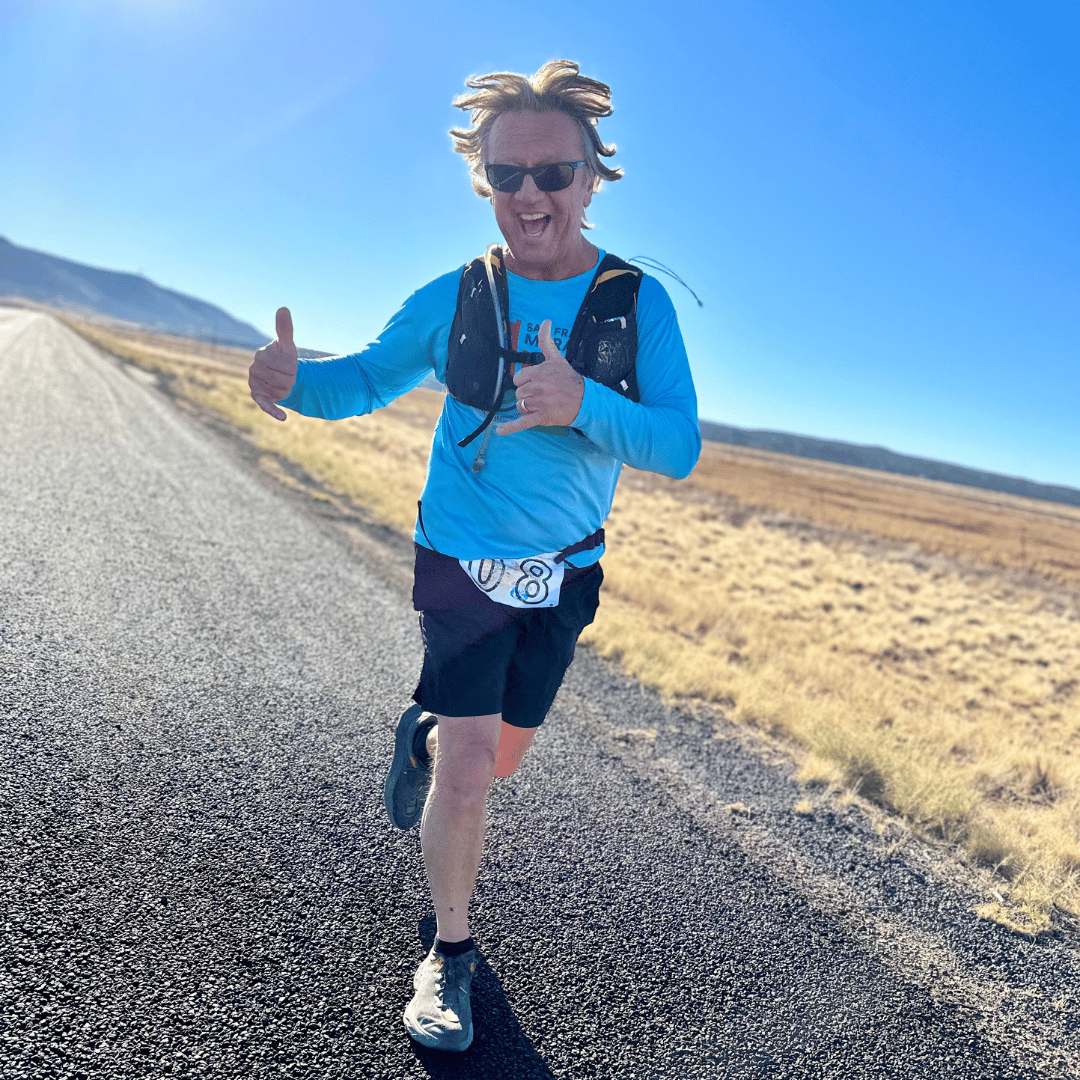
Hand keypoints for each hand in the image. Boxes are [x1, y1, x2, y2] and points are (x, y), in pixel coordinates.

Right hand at [249, 307, 297, 420]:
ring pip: (280, 391)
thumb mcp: (287, 345)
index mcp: (260, 355)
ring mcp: (254, 383)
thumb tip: (283, 308)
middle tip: (287, 376)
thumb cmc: (285, 359)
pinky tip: (284, 417)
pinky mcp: (258, 397)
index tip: (289, 365)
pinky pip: (265, 405)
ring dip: (287, 390)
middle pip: (282, 379)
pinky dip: (274, 411)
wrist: (284, 376)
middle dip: (290, 379)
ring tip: (282, 385)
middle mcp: (253, 369)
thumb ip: (285, 329)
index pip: (283, 365)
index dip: (292, 367)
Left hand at [496, 320, 583, 435]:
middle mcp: (537, 387)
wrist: (586, 400)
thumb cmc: (570, 379)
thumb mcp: (557, 358)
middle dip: (526, 396)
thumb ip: (546, 341)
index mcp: (538, 373)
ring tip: (540, 406)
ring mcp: (539, 403)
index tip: (535, 384)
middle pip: (518, 393)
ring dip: (527, 408)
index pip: (518, 379)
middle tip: (541, 396)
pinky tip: (499, 431)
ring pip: (520, 406)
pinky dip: (510, 428)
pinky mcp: (541, 417)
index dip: (524, 383)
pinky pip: (522, 422)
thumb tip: (545, 321)